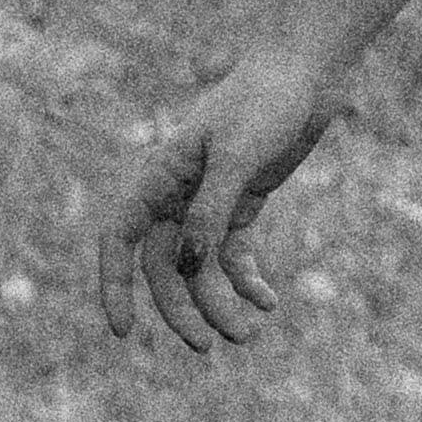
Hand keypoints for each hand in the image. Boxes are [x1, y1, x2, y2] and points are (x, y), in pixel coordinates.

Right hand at [97, 46, 338, 352]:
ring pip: (200, 269)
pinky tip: (268, 302)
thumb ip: (211, 210)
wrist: (306, 73)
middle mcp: (176, 194)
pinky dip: (247, 281)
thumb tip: (188, 269)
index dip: (114, 286)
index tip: (123, 331)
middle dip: (183, 310)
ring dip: (220, 304)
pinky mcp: (241, 204)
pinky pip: (233, 256)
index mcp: (160, 176)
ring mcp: (208, 202)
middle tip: (209, 347)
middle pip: (166, 268)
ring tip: (248, 335)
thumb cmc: (264, 102)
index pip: (121, 239)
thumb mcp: (238, 155)